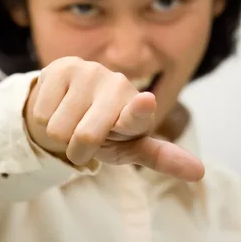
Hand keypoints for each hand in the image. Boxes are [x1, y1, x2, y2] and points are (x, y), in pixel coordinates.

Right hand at [24, 57, 203, 181]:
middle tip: (84, 140)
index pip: (136, 115)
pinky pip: (41, 112)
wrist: (71, 103)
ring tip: (71, 121)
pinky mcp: (61, 67)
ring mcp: (88, 72)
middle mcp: (116, 84)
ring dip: (60, 134)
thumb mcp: (130, 146)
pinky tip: (57, 107)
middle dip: (79, 149)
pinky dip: (45, 119)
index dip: (138, 111)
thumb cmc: (106, 129)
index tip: (145, 103)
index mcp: (138, 107)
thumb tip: (199, 173)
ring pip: (58, 128)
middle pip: (85, 136)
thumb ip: (161, 157)